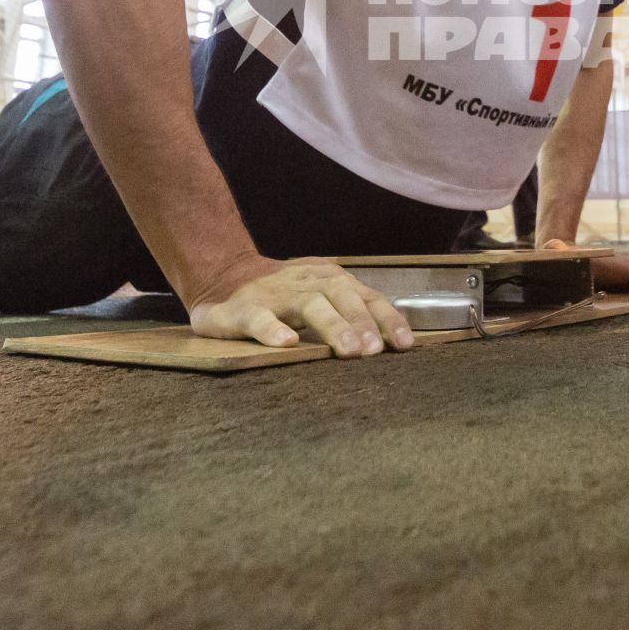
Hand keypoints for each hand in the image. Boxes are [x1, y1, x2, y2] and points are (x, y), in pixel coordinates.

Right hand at [188, 258, 412, 356]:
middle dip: (361, 322)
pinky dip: (272, 329)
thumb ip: (353, 313)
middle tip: (374, 350)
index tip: (405, 344)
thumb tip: (395, 343)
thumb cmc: (284, 297)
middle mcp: (306, 282)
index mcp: (329, 280)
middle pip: (341, 295)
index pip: (366, 297)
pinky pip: (258, 317)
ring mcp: (275, 294)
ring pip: (308, 304)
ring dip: (332, 325)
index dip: (387, 319)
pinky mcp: (242, 310)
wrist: (224, 278)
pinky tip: (286, 343)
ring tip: (348, 350)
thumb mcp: (322, 298)